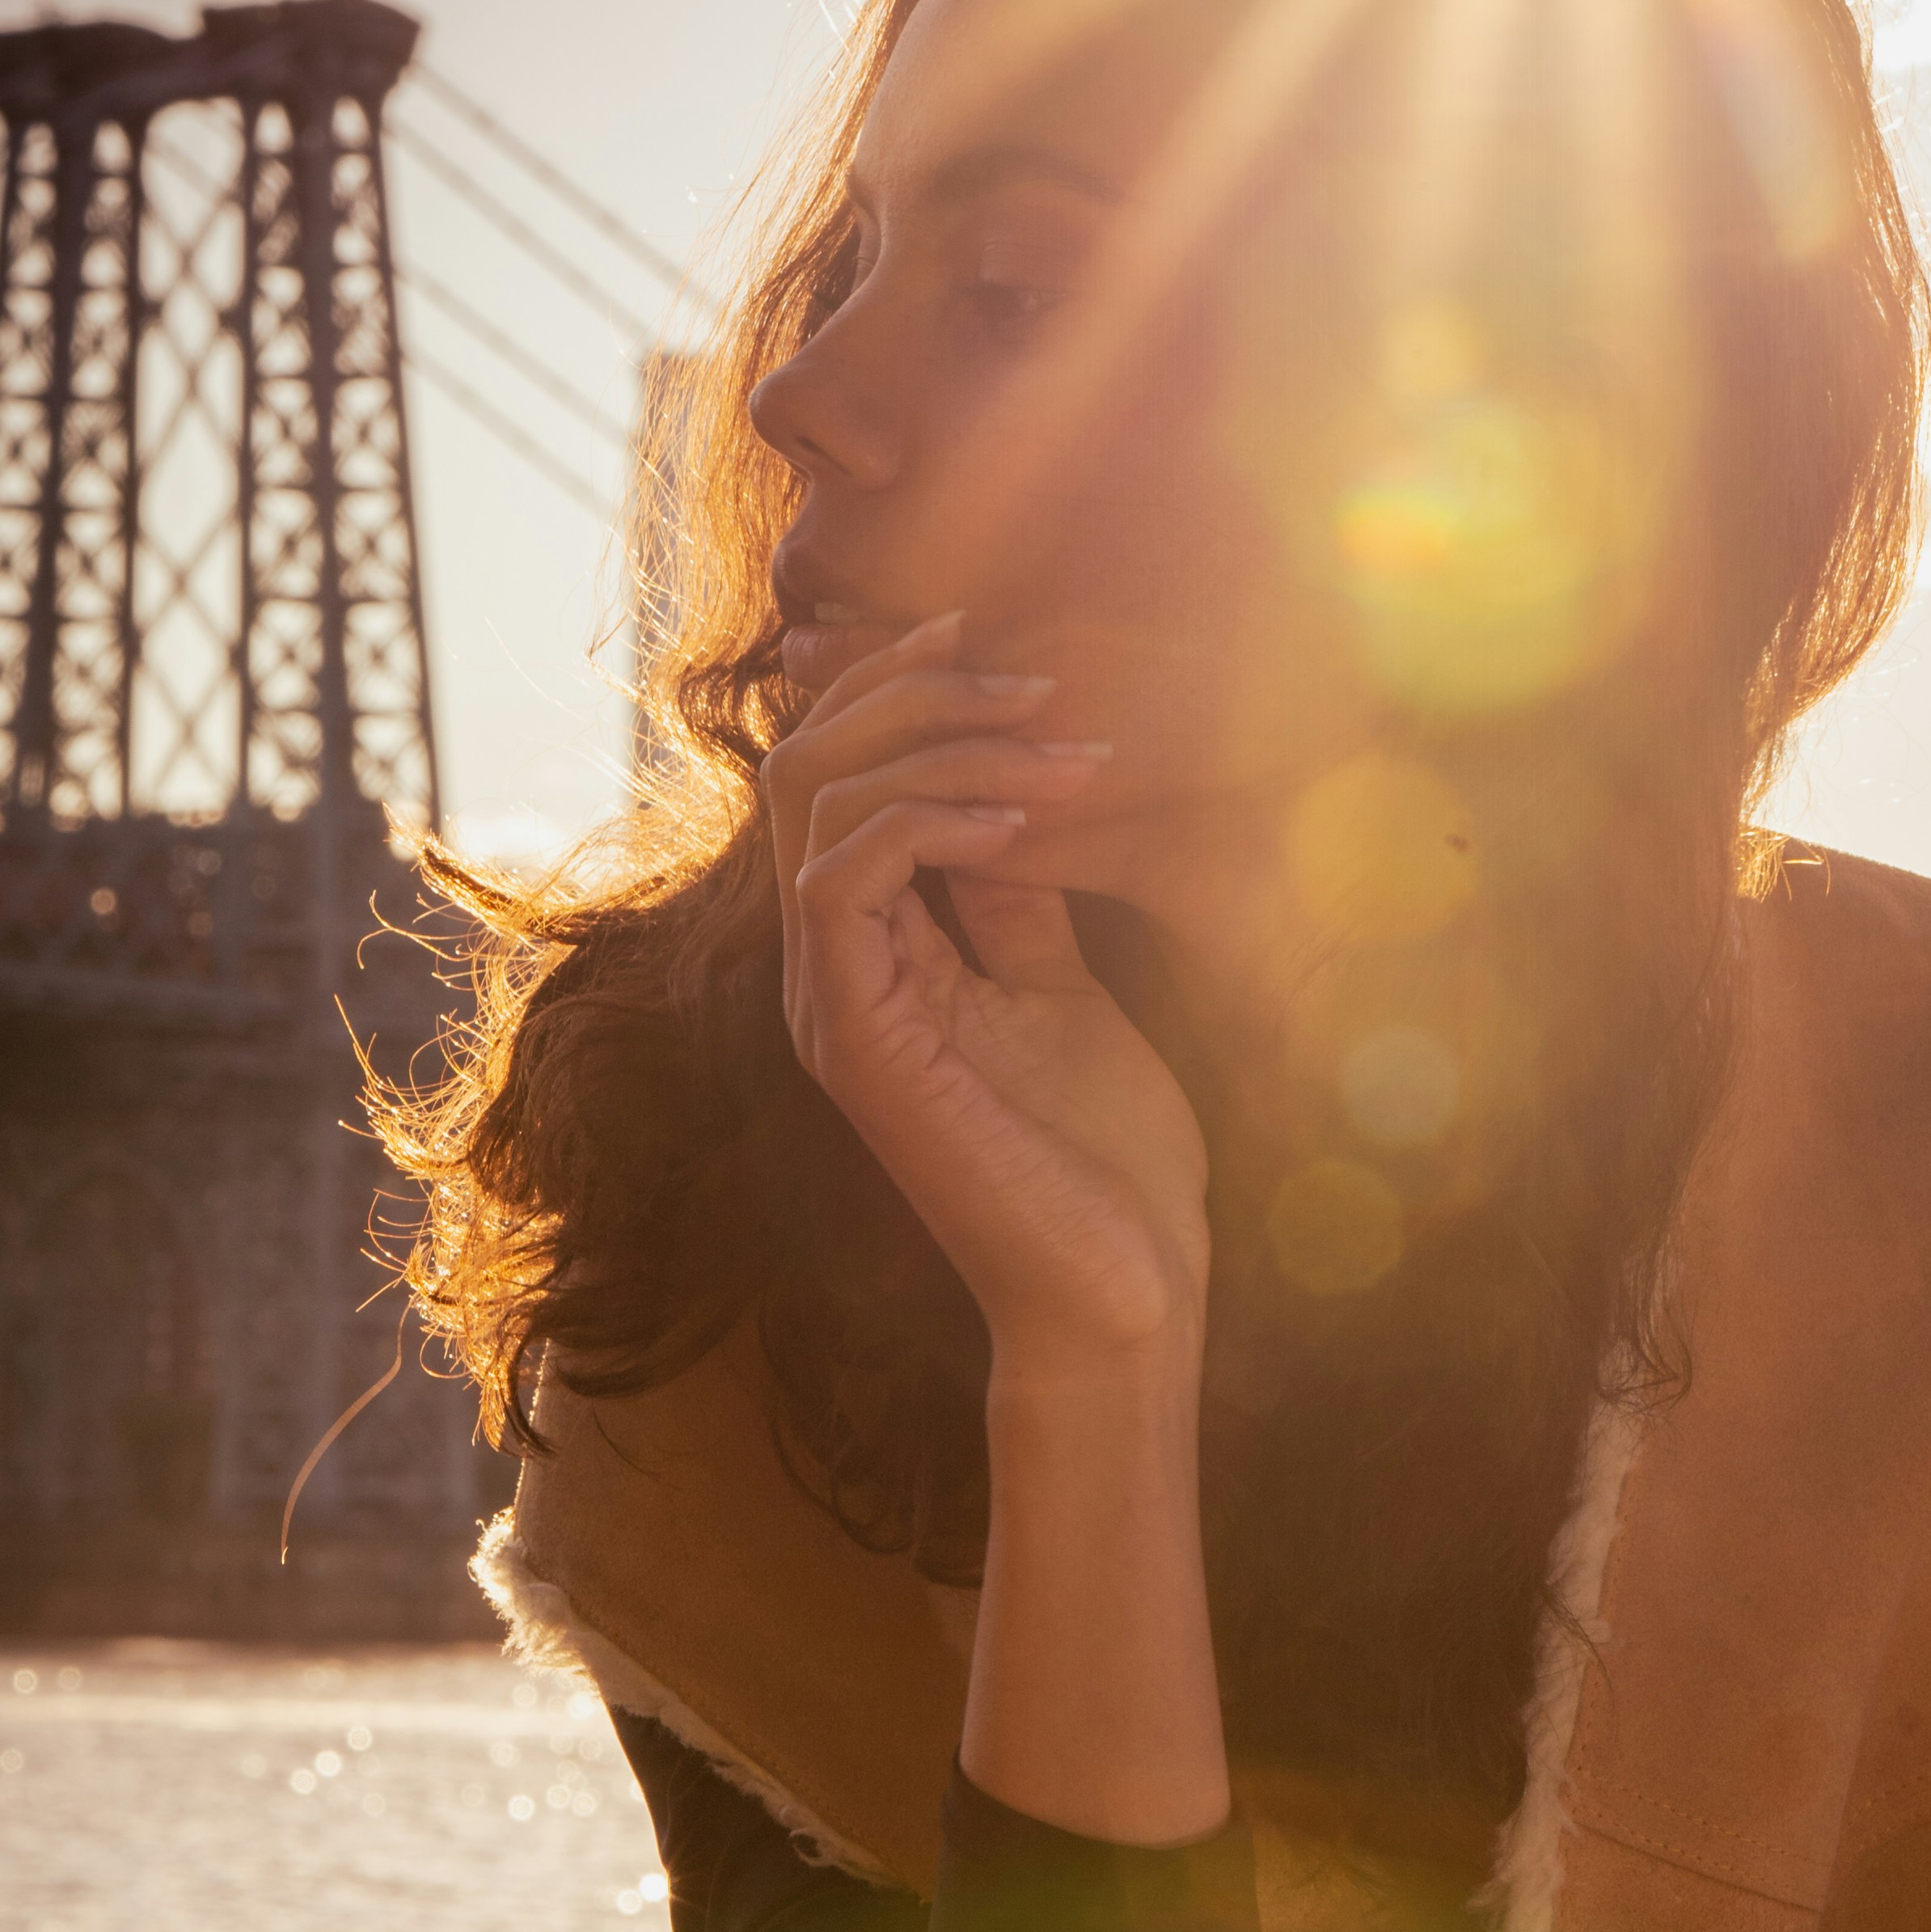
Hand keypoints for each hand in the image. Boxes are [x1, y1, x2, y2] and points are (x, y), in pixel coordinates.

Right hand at [768, 616, 1209, 1371]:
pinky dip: (928, 822)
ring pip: (817, 801)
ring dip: (941, 746)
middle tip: (1035, 681)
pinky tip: (1021, 820)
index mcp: (873, 950)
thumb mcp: (1064, 988)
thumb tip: (1013, 790)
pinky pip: (842, 879)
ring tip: (1054, 744)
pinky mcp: (857, 1041)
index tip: (1002, 642)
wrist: (1123, 1289)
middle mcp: (830, 968)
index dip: (901, 688)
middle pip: (806, 762)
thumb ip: (1016, 895)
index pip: (837, 773)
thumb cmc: (1108, 1161)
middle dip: (915, 691)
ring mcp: (833, 1003)